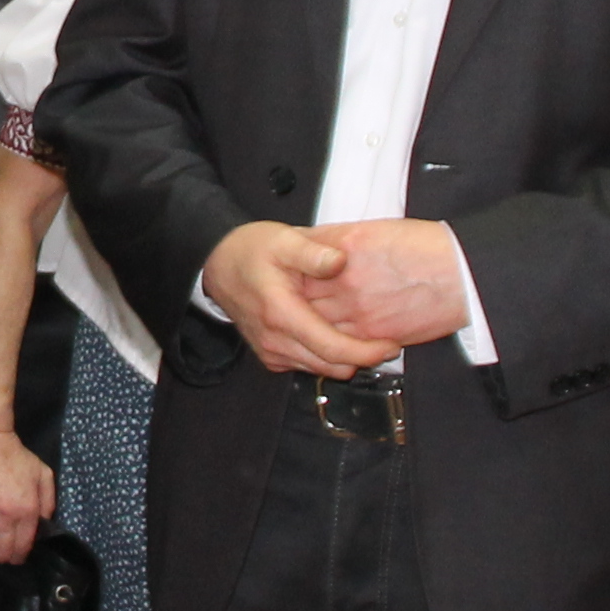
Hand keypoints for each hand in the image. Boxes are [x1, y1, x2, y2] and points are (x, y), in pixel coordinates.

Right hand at [0, 428, 50, 559]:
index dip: (19, 557)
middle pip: (1, 552)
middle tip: (0, 555)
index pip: (22, 546)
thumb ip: (48, 500)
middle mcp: (4, 517)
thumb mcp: (42, 473)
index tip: (17, 558)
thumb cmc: (15, 455)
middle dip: (2, 558)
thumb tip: (44, 522)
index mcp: (26, 510)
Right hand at [203, 221, 396, 376]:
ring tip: (364, 336)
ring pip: (321, 370)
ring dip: (346, 358)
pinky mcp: (271, 356)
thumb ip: (314, 252)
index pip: (333, 348)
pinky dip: (327, 357)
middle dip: (363, 357)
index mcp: (282, 314)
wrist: (218, 264)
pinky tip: (335, 334)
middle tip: (386, 339)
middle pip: (331, 366)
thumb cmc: (251, 250)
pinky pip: (307, 365)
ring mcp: (272, 352)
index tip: (391, 345)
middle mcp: (275, 341)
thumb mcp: (284, 240)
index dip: (367, 352)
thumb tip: (341, 261)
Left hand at [299, 219, 469, 346]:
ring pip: (314, 324)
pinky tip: (327, 339)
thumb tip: (316, 246)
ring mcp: (357, 310)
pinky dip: (330, 342)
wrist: (462, 274)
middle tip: (283, 301)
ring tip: (301, 324)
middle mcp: (345, 280)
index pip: (298, 261)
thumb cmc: (427, 248)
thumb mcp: (376, 229)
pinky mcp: (373, 335)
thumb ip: (338, 240)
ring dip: (307, 325)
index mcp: (344, 248)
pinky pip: (339, 344)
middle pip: (299, 295)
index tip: (281, 273)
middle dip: (291, 299)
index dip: (287, 269)